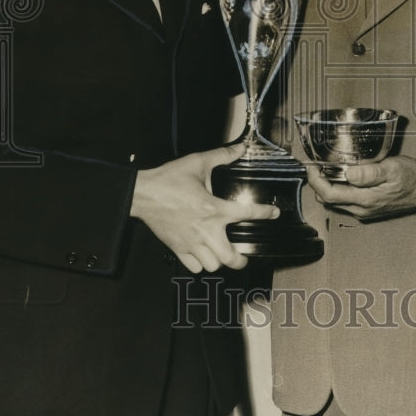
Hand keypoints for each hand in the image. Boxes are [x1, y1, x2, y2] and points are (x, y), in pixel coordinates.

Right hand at [130, 143, 278, 273]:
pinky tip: (201, 254)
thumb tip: (238, 149)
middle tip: (243, 255)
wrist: (142, 194)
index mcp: (214, 209)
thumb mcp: (197, 162)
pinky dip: (199, 264)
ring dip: (219, 260)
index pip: (248, 214)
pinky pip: (194, 266)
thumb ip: (221, 156)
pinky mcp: (177, 248)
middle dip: (241, 260)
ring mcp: (191, 242)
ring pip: (213, 265)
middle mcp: (206, 230)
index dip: (266, 213)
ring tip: (220, 254)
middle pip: (230, 258)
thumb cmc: (168, 180)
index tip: (273, 214)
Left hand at [306, 154, 415, 221]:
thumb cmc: (412, 178)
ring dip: (327, 186)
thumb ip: (370, 173)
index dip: (314, 180)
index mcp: (364, 200)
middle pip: (327, 199)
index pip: (328, 194)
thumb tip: (348, 173)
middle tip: (315, 164)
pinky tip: (343, 175)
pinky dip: (338, 189)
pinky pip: (345, 201)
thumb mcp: (393, 169)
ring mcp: (364, 211)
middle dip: (317, 183)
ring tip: (326, 167)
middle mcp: (361, 209)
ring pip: (335, 201)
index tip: (311, 165)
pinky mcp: (368, 209)